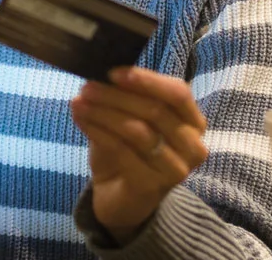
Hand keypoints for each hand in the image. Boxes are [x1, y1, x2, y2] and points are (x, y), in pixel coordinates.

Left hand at [70, 67, 208, 243]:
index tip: (113, 72)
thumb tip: (100, 75)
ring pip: (139, 131)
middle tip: (87, 87)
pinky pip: (123, 151)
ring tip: (78, 102)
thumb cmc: (127, 151)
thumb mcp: (128, 119)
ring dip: (104, 112)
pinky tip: (81, 120)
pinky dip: (98, 131)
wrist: (120, 198)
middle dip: (116, 96)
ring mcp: (177, 169)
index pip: (178, 94)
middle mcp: (193, 146)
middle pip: (156, 111)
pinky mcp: (153, 186)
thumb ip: (124, 98)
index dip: (147, 80)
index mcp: (192, 123)